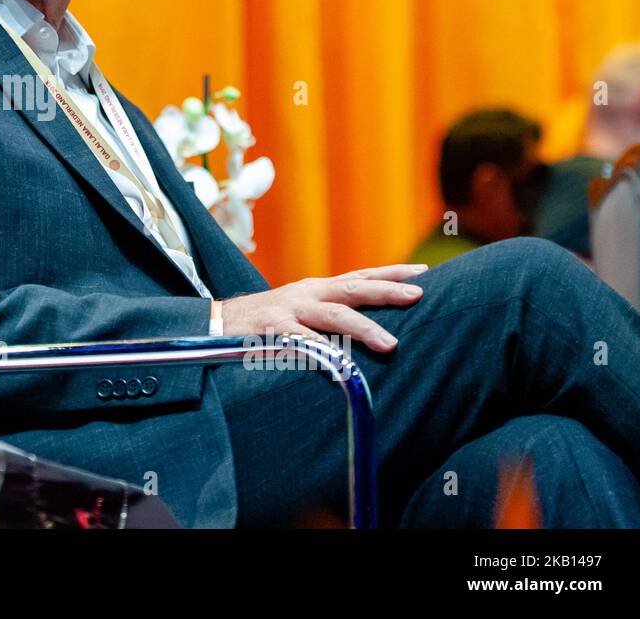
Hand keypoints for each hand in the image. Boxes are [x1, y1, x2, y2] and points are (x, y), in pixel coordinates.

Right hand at [218, 264, 427, 352]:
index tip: (423, 273)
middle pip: (353, 288)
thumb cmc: (265, 323)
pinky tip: (340, 365)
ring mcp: (291, 310)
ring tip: (390, 344)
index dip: (390, 273)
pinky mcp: (273, 330)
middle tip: (418, 295)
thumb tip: (370, 326)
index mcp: (317, 289)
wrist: (216, 324)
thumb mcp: (300, 311)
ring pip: (333, 316)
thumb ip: (330, 315)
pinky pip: (301, 342)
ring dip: (363, 328)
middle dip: (386, 291)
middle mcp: (308, 294)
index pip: (360, 276)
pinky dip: (322, 352)